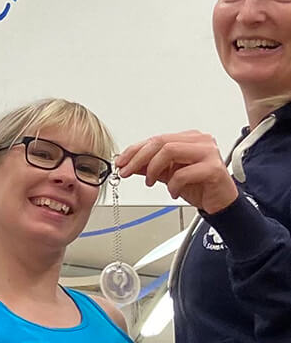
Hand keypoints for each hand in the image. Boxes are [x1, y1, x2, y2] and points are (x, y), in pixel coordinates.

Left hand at [116, 131, 237, 214]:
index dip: (135, 150)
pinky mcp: (214, 168)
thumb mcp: (168, 175)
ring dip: (153, 169)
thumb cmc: (199, 186)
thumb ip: (150, 167)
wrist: (221, 203)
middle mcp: (200, 141)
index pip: (156, 139)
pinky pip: (183, 173)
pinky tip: (174, 192)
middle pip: (160, 142)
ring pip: (170, 151)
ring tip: (151, 182)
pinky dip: (173, 184)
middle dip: (138, 158)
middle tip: (127, 172)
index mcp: (189, 139)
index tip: (121, 162)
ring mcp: (208, 153)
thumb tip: (129, 164)